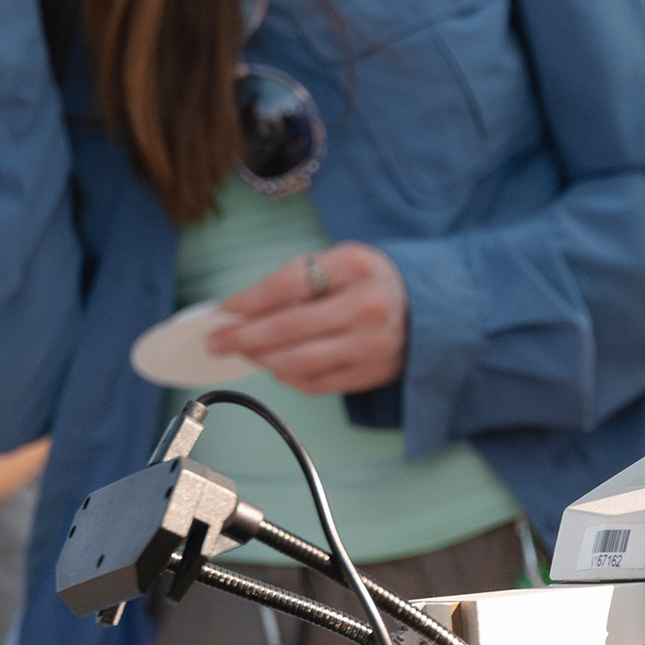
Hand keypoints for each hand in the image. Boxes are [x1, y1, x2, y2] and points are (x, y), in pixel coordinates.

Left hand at [212, 244, 407, 396]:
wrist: (427, 306)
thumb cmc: (369, 281)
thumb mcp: (339, 261)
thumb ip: (296, 279)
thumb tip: (240, 310)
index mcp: (355, 266)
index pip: (288, 284)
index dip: (248, 300)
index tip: (223, 311)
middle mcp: (367, 306)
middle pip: (288, 328)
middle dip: (243, 337)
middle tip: (217, 342)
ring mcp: (372, 344)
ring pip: (298, 362)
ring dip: (262, 360)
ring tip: (245, 353)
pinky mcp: (373, 373)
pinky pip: (317, 384)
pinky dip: (287, 377)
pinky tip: (276, 366)